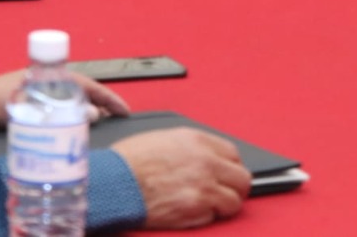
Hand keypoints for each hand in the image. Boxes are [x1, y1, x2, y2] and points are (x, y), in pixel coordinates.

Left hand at [0, 71, 129, 132]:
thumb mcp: (27, 105)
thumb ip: (59, 111)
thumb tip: (92, 115)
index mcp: (46, 76)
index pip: (86, 83)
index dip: (107, 96)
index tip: (124, 110)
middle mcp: (44, 84)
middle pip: (80, 92)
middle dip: (100, 104)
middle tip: (115, 120)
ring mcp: (37, 96)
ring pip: (70, 103)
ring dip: (85, 113)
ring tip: (98, 129)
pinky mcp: (29, 110)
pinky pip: (57, 113)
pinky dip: (69, 121)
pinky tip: (71, 135)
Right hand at [112, 128, 250, 228]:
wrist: (114, 182)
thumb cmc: (128, 161)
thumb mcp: (162, 139)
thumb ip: (190, 147)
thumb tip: (203, 156)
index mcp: (196, 140)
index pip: (233, 153)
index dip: (229, 167)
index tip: (225, 174)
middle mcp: (205, 160)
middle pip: (242, 177)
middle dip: (234, 187)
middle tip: (223, 193)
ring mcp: (203, 185)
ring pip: (234, 200)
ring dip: (224, 205)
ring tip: (208, 206)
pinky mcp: (196, 208)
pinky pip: (215, 216)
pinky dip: (206, 217)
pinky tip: (191, 212)